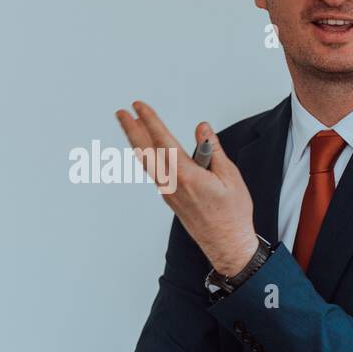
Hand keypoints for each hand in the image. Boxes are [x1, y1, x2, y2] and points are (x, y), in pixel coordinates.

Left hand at [115, 102, 257, 275]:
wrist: (227, 244)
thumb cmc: (232, 214)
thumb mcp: (230, 176)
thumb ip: (213, 149)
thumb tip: (202, 129)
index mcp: (187, 176)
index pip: (163, 141)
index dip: (150, 121)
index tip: (139, 107)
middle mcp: (172, 184)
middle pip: (145, 151)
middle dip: (132, 130)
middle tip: (120, 113)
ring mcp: (168, 193)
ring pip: (147, 162)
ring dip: (137, 142)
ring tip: (130, 126)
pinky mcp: (170, 199)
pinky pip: (153, 172)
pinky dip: (146, 156)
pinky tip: (145, 150)